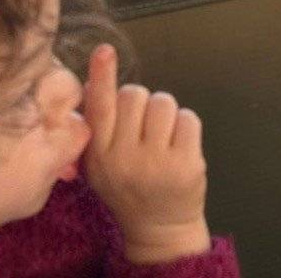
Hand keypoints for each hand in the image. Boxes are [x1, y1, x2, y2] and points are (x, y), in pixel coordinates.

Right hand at [82, 44, 210, 264]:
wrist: (159, 229)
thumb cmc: (128, 188)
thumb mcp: (99, 165)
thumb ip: (95, 127)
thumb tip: (93, 81)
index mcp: (99, 156)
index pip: (100, 107)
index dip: (103, 76)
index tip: (105, 51)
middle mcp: (124, 158)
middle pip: (135, 95)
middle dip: (141, 102)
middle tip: (142, 128)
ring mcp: (157, 162)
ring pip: (163, 102)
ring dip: (164, 113)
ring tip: (161, 137)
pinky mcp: (186, 164)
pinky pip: (188, 118)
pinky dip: (185, 126)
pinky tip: (178, 145)